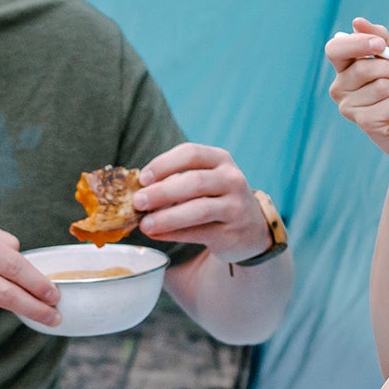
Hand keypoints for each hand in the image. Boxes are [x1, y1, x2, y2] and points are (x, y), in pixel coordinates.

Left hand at [134, 143, 274, 261]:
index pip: (190, 153)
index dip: (163, 164)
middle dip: (161, 192)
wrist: (250, 229)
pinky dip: (174, 234)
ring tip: (145, 224)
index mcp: (220, 160)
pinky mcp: (232, 233)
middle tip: (138, 202)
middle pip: (194, 181)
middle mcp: (232, 179)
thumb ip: (175, 183)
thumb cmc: (215, 199)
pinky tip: (156, 234)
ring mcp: (236, 206)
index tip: (143, 178)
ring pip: (199, 209)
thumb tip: (139, 193)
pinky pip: (199, 233)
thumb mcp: (203, 182)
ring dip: (167, 217)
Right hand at [325, 17, 388, 169]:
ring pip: (385, 85)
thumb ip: (382, 41)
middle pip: (366, 66)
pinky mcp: (365, 122)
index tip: (381, 45)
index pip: (335, 49)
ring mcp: (350, 108)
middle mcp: (341, 88)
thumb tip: (358, 22)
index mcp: (345, 70)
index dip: (357, 43)